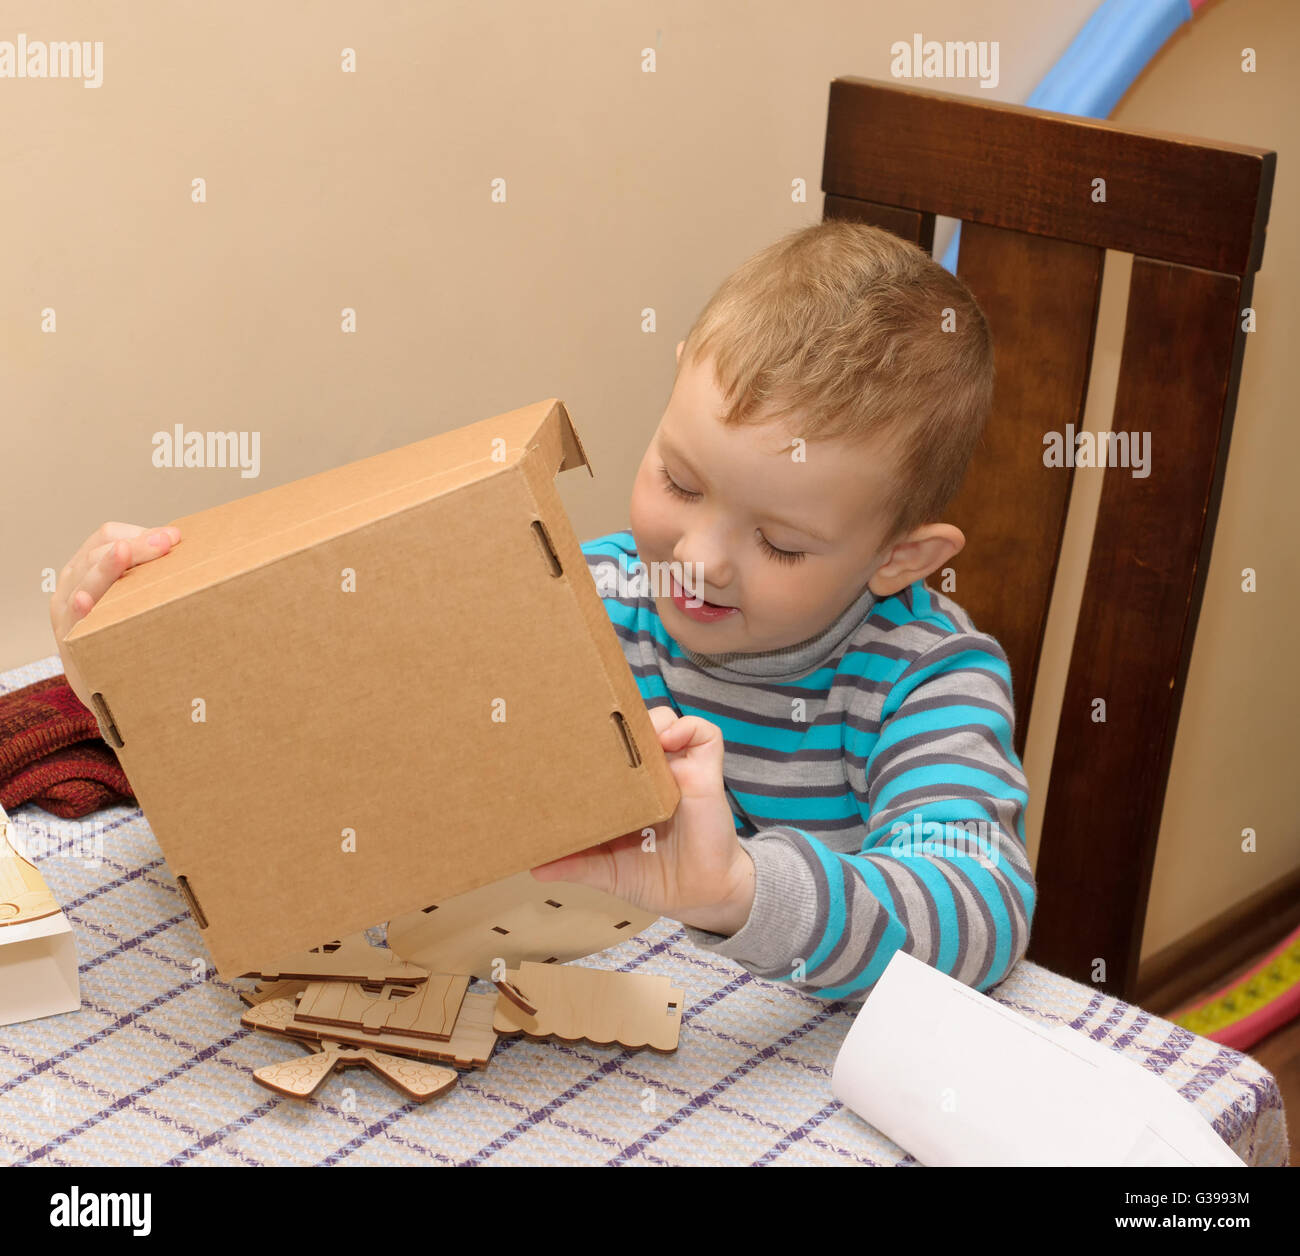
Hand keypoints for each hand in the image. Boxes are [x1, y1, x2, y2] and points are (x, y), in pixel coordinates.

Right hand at [50, 521, 181, 708]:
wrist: (104, 684)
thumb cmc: (121, 633)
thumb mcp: (126, 597)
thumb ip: (144, 574)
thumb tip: (182, 548)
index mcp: (85, 568)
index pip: (105, 537)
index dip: (138, 533)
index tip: (172, 538)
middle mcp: (71, 585)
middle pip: (100, 552)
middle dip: (136, 546)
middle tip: (166, 543)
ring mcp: (66, 612)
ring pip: (85, 580)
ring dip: (108, 566)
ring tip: (123, 552)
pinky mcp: (69, 641)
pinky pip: (73, 621)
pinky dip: (80, 608)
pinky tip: (86, 601)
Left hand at [532, 706, 755, 935]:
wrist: (697, 896)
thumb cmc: (652, 875)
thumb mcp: (605, 870)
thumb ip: (575, 863)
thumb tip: (534, 866)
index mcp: (623, 787)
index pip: (605, 745)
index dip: (589, 732)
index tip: (565, 732)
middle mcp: (649, 771)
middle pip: (631, 724)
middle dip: (613, 716)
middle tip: (591, 723)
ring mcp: (678, 768)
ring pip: (664, 720)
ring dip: (646, 719)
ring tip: (630, 735)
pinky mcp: (705, 773)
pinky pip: (703, 734)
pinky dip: (686, 728)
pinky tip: (667, 740)